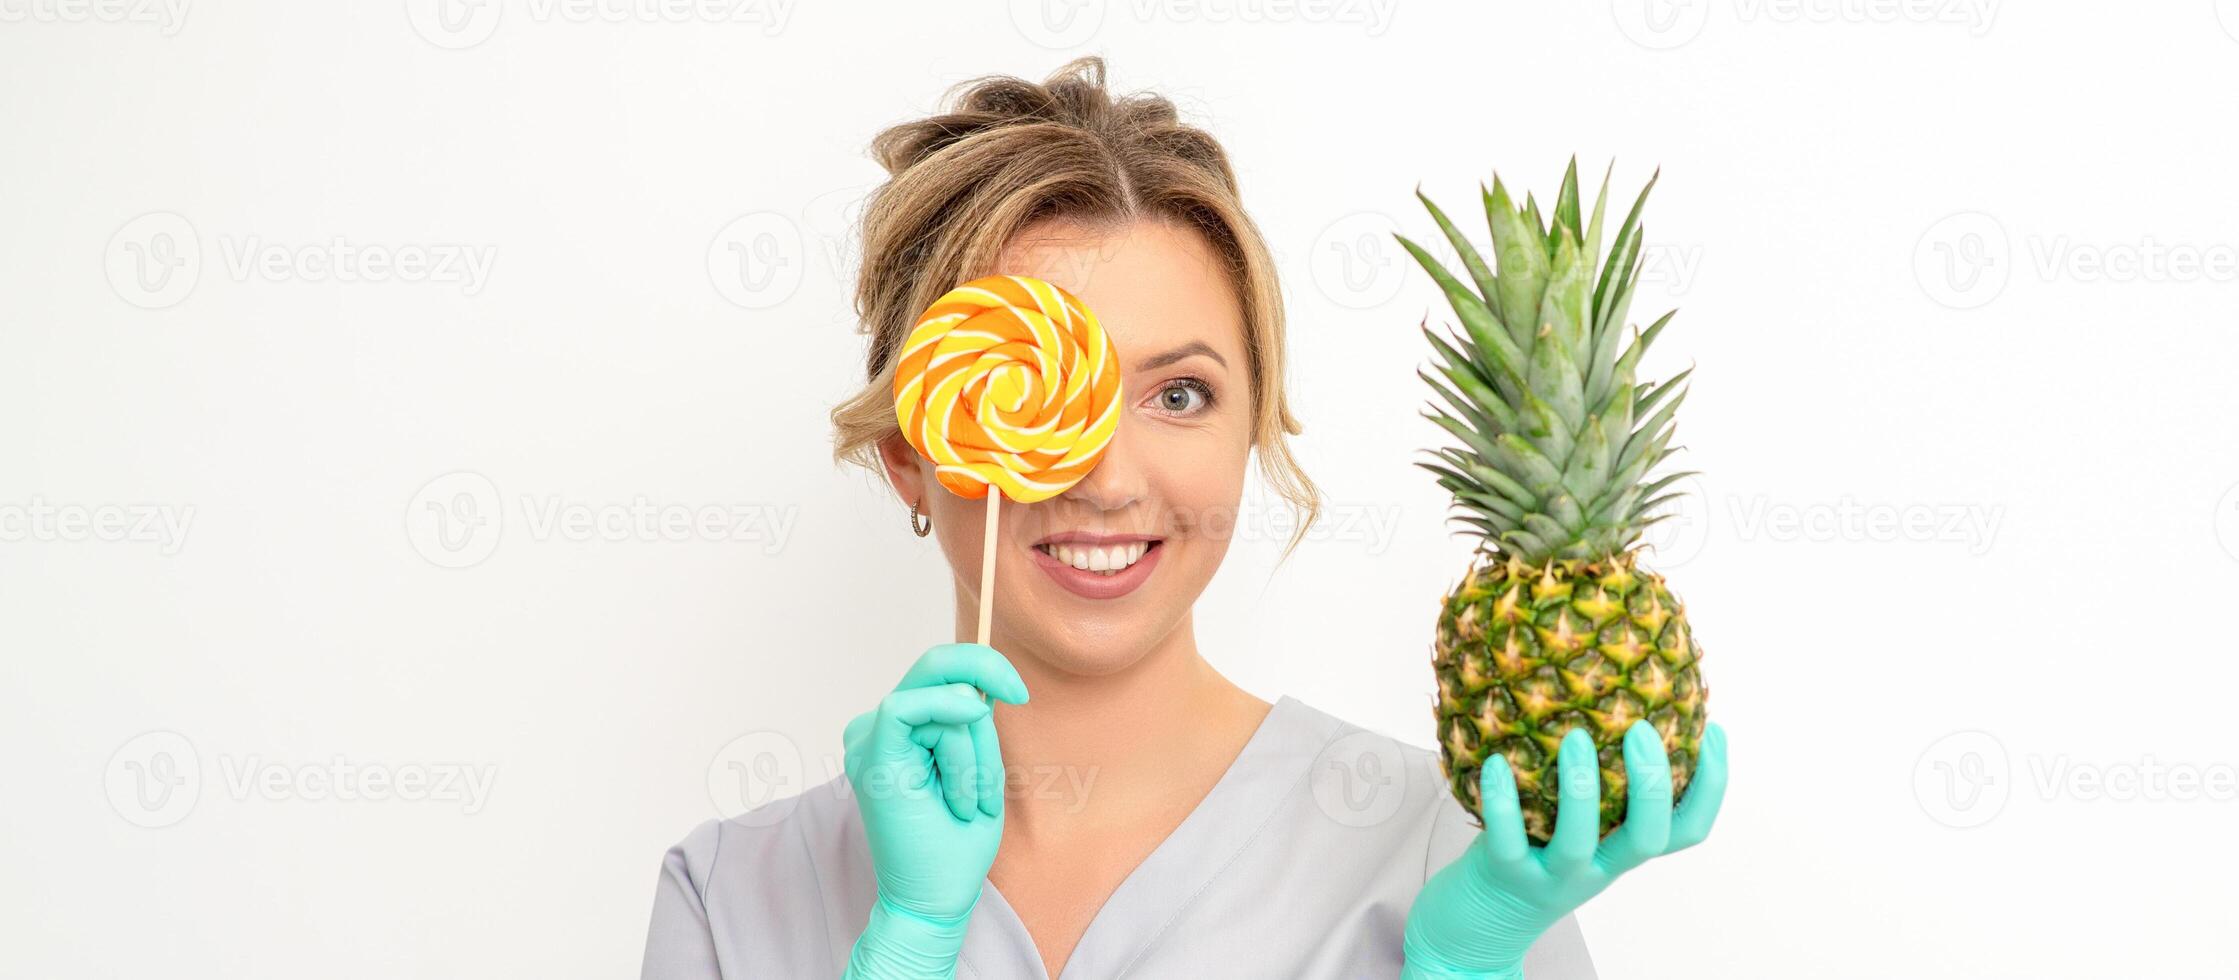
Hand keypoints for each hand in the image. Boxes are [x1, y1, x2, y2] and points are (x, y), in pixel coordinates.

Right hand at [840, 643, 1028, 978]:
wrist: (934, 899)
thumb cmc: (956, 843)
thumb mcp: (978, 767)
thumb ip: (972, 723)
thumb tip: (981, 683)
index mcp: (900, 733)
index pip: (936, 673)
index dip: (980, 664)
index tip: (1019, 691)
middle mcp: (876, 730)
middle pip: (933, 667)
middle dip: (983, 673)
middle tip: (1018, 694)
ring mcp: (868, 741)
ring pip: (939, 700)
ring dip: (973, 753)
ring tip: (967, 803)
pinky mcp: (870, 757)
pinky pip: (907, 708)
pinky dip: (947, 724)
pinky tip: (961, 765)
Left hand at [1401, 721, 1729, 979]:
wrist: (1476, 928)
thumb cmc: (1529, 859)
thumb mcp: (1575, 827)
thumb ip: (1599, 788)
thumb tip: (1617, 708)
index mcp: (1621, 851)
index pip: (1687, 830)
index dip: (1711, 786)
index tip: (1715, 732)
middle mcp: (1597, 869)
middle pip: (1646, 838)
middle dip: (1652, 784)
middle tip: (1642, 729)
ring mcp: (1553, 878)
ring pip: (1578, 842)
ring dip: (1580, 788)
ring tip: (1576, 736)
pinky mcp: (1505, 879)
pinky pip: (1507, 842)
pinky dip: (1503, 801)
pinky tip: (1497, 762)